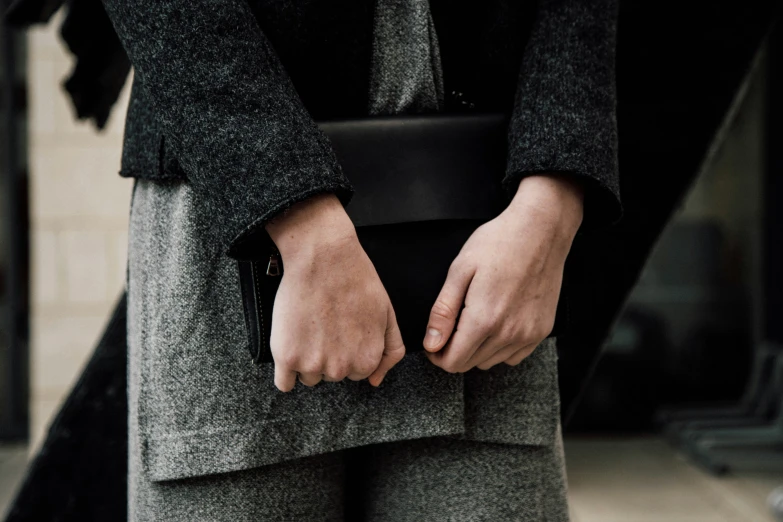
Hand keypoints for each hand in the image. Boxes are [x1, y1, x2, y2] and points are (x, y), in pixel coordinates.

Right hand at [265, 193, 405, 391]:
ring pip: (309, 377)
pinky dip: (286, 372)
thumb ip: (390, 351)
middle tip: (325, 324)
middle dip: (328, 355)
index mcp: (367, 359)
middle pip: (332, 375)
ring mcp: (313, 364)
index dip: (347, 350)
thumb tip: (375, 381)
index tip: (341, 331)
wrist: (324, 257)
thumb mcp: (388, 314)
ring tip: (309, 327)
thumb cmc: (356, 280)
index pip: (356, 373)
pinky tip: (290, 350)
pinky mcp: (287, 357)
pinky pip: (285, 384)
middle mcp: (341, 368)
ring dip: (306, 360)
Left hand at [422, 174, 583, 372]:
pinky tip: (497, 323)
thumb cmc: (498, 243)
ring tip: (475, 318)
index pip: (453, 362)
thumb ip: (443, 311)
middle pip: (470, 364)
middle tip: (451, 326)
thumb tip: (431, 343)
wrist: (541, 230)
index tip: (434, 342)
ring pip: (490, 362)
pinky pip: (513, 356)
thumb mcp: (460, 270)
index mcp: (484, 319)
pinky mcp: (542, 330)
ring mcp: (528, 334)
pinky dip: (500, 348)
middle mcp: (508, 333)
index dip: (437, 356)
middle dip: (454, 351)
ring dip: (477, 349)